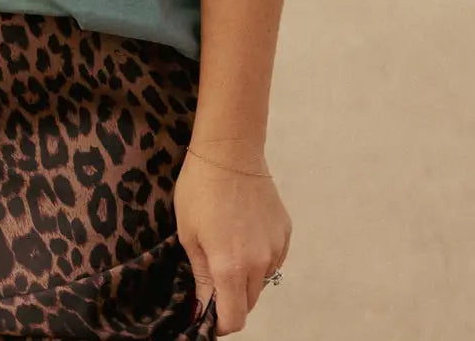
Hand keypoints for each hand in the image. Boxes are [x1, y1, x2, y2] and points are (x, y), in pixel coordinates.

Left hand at [173, 145, 290, 336]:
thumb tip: (203, 308)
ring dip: (246, 278)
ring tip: (228, 248)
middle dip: (231, 299)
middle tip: (213, 277)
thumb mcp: (189, 234)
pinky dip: (260, 258)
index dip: (220, 323)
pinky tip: (244, 234)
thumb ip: (200, 276)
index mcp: (231, 267)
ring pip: (262, 281)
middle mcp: (259, 263)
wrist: (230, 151)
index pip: (234, 319)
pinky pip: (273, 260)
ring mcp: (276, 247)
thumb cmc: (200, 189)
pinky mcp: (286, 232)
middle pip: (249, 303)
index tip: (208, 315)